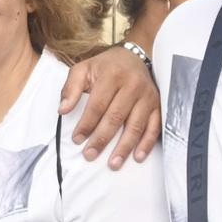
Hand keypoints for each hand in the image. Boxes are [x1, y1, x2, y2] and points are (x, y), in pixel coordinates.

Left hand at [60, 48, 161, 167]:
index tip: (77, 140)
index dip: (86, 124)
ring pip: (136, 125)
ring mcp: (148, 96)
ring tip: (113, 164)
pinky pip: (154, 127)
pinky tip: (138, 157)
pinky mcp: (158, 105)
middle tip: (90, 155)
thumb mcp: (84, 68)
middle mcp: (133, 85)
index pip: (97, 105)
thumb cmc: (105, 67)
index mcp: (112, 75)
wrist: (134, 57)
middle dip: (102, 139)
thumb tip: (62, 110)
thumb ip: (70, 87)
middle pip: (116, 117)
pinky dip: (147, 143)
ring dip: (124, 147)